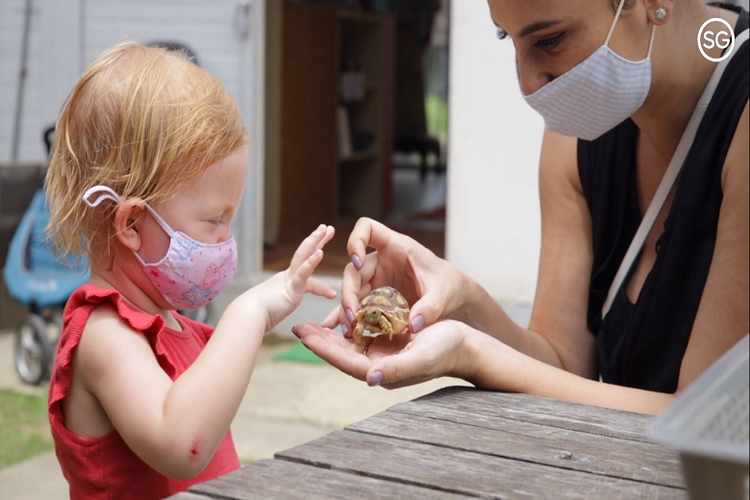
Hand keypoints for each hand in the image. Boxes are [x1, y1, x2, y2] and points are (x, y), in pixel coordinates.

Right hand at [251, 225, 336, 331]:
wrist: (247, 316)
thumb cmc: (257, 315)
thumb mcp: (274, 307)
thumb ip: (277, 304)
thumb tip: (272, 309)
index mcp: (285, 280)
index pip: (304, 264)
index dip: (313, 254)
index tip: (322, 243)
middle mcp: (287, 276)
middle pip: (304, 253)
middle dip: (317, 239)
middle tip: (327, 227)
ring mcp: (289, 281)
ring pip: (303, 256)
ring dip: (315, 242)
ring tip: (326, 230)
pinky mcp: (291, 289)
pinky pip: (303, 274)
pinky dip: (311, 262)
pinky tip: (320, 252)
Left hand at [293, 319, 469, 388]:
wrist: (465, 345)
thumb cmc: (447, 350)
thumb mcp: (422, 357)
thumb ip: (396, 369)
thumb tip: (370, 377)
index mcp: (382, 372)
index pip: (346, 361)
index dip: (324, 349)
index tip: (304, 337)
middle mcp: (379, 365)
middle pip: (342, 353)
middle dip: (319, 341)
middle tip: (297, 327)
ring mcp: (383, 354)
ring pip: (349, 344)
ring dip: (329, 334)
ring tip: (309, 323)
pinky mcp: (389, 343)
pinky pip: (363, 335)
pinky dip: (348, 325)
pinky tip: (337, 317)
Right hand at [322, 218, 471, 336]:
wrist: (453, 299)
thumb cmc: (448, 285)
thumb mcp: (443, 294)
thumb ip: (430, 307)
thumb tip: (413, 325)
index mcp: (396, 247)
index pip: (367, 228)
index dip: (356, 240)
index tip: (357, 261)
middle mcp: (381, 262)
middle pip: (353, 269)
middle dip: (349, 291)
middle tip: (352, 315)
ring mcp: (377, 280)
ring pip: (352, 290)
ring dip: (347, 309)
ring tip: (349, 329)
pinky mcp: (376, 298)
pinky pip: (359, 306)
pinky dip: (352, 318)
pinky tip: (347, 332)